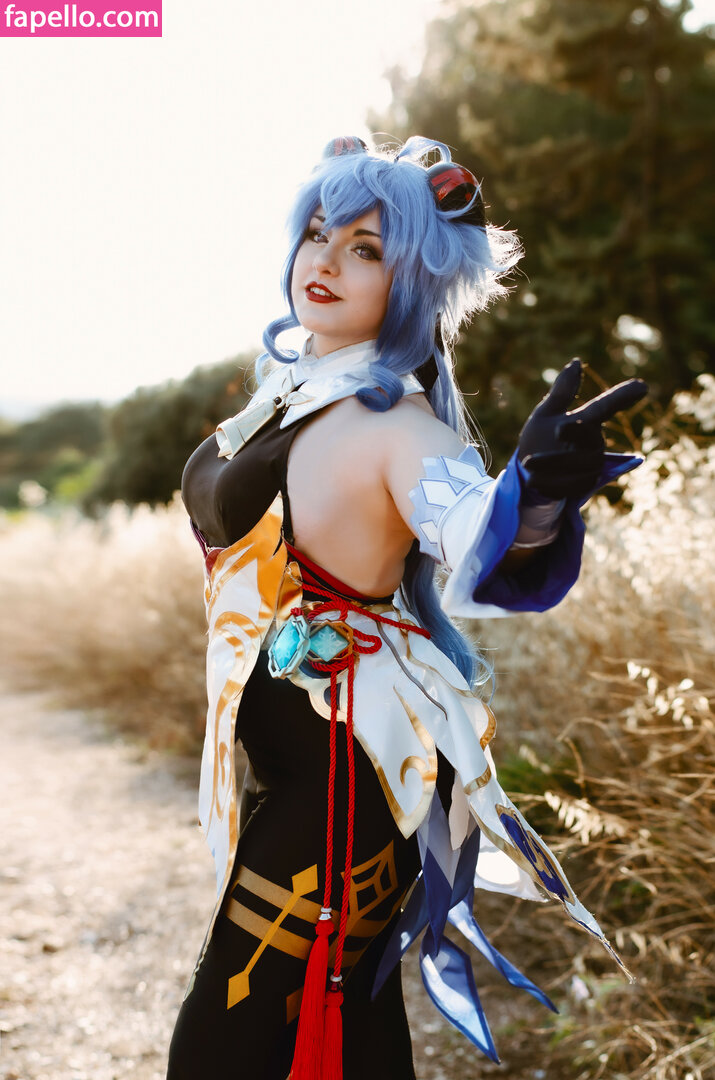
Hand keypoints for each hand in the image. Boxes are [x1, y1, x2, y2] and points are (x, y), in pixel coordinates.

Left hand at [517, 360, 647, 498]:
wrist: (528, 474)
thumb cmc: (540, 439)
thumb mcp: (546, 414)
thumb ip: (562, 392)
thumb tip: (576, 361)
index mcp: (587, 420)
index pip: (607, 406)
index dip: (623, 396)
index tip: (642, 387)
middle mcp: (594, 442)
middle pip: (589, 433)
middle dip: (572, 431)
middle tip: (556, 430)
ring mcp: (592, 465)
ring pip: (579, 463)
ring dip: (551, 463)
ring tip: (527, 464)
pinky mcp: (585, 485)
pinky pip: (571, 484)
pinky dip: (551, 483)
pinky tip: (534, 480)